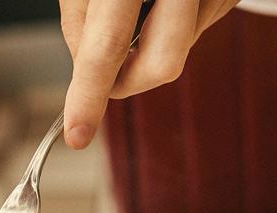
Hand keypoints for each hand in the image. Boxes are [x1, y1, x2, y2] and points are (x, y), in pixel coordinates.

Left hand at [59, 0, 238, 148]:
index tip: (77, 135)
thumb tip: (89, 75)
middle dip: (130, 82)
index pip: (107, 46)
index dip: (89, 97)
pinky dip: (174, 26)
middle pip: (163, 63)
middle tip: (104, 78)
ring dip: (150, 46)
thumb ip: (83, 23)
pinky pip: (199, 30)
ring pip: (181, 51)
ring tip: (140, 2)